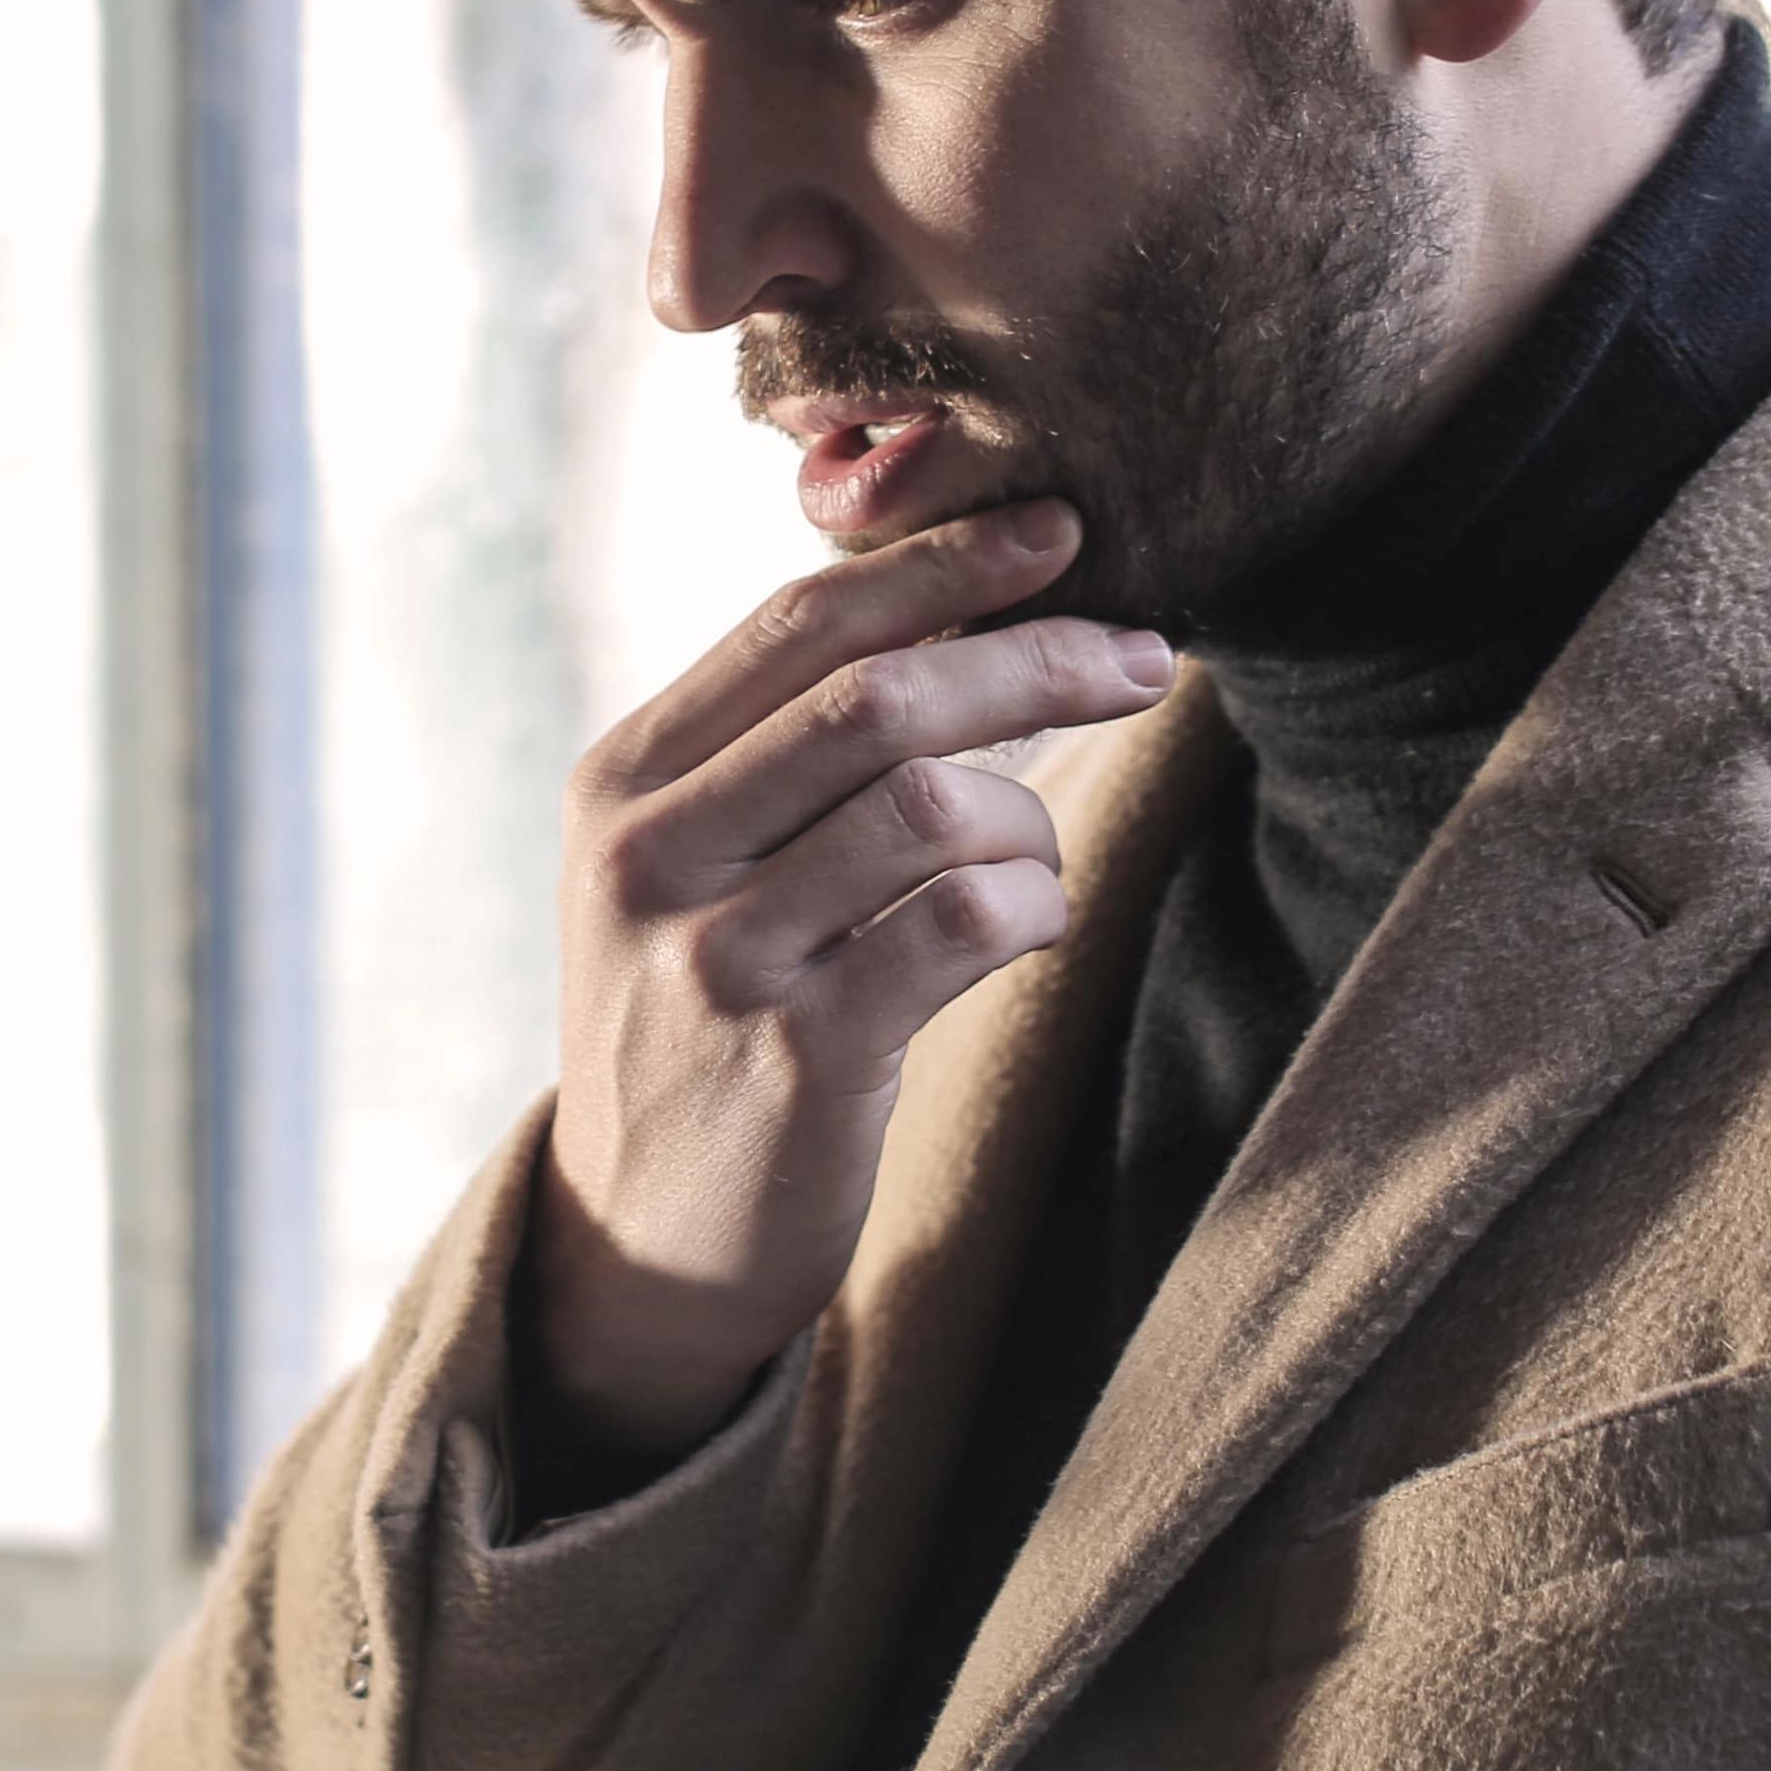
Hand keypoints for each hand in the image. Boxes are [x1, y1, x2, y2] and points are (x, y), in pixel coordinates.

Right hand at [524, 502, 1174, 1474]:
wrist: (641, 1239)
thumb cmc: (702, 1022)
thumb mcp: (684, 870)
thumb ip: (774, 751)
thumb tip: (952, 610)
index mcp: (625, 780)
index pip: (799, 625)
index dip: (943, 564)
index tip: (1058, 531)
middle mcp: (653, 855)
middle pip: (878, 699)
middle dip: (1034, 657)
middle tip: (1145, 658)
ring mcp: (717, 958)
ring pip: (933, 807)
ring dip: (1031, 819)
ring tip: (1038, 861)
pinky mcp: (796, 1058)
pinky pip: (964, 926)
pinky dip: (1032, 908)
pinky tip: (1028, 929)